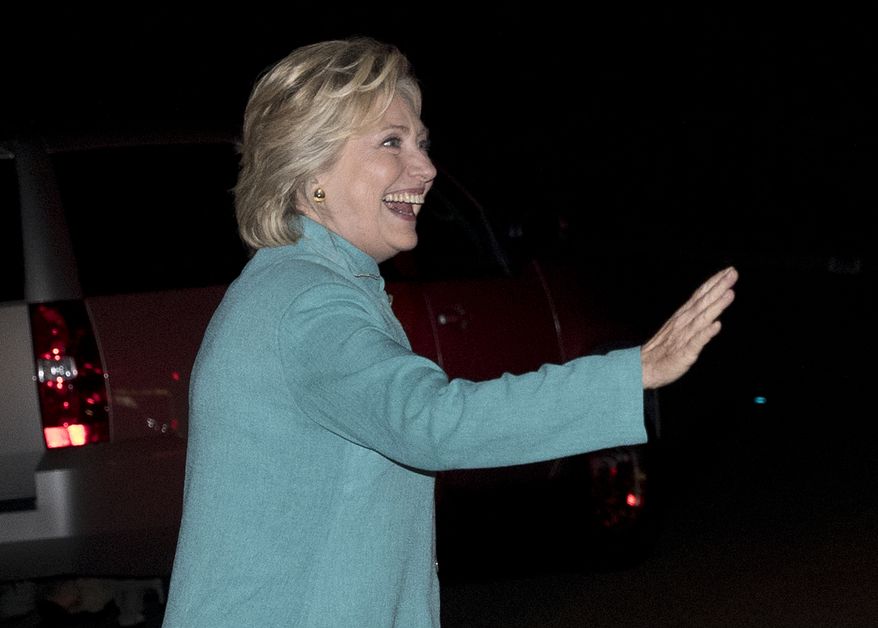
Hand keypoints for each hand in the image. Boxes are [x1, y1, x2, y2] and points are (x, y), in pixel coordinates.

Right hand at [641, 266, 737, 388]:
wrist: (643, 367)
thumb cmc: (662, 349)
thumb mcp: (676, 327)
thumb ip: (692, 316)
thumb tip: (707, 302)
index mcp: (682, 316)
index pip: (700, 296)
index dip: (714, 283)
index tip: (728, 271)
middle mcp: (683, 323)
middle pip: (703, 302)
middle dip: (719, 288)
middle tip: (733, 273)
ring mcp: (684, 337)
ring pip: (702, 318)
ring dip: (716, 306)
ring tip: (729, 293)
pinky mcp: (684, 353)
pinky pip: (696, 342)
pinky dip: (706, 333)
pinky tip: (716, 326)